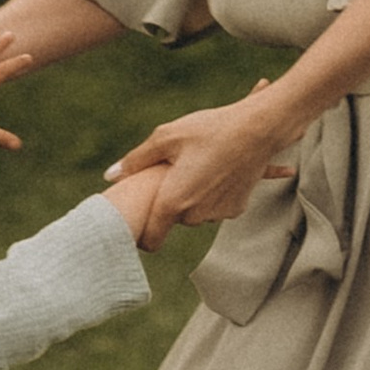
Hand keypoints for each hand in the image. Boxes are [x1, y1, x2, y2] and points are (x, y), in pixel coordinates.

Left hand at [106, 97, 295, 249]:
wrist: (258, 130)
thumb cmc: (208, 130)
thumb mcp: (166, 137)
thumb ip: (135, 160)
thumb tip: (110, 176)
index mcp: (173, 201)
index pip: (150, 240)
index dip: (140, 237)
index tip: (137, 227)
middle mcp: (195, 215)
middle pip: (173, 218)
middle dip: (171, 200)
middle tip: (176, 171)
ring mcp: (218, 214)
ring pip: (195, 212)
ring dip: (193, 196)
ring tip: (199, 164)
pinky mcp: (236, 209)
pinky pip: (215, 207)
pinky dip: (213, 193)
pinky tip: (218, 169)